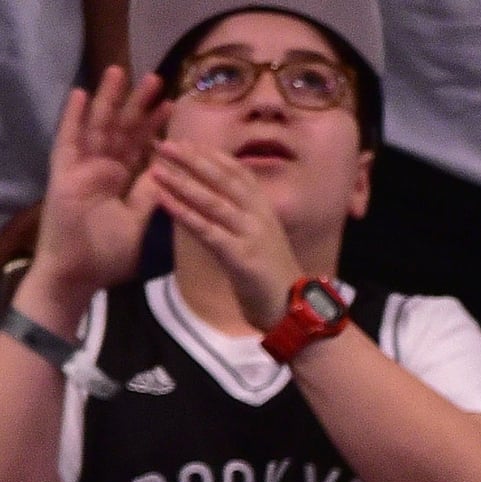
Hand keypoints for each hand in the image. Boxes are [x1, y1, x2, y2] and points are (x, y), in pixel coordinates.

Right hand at [18, 68, 164, 321]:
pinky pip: (68, 140)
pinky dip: (73, 118)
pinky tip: (81, 94)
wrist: (79, 274)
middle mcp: (101, 168)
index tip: (174, 105)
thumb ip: (150, 196)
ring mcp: (81, 168)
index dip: (156, 126)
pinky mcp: (63, 174)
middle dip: (138, 104)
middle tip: (156, 77)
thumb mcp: (138, 222)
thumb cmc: (107, 255)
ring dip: (109, 99)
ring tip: (121, 71)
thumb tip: (169, 173)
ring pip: (98, 126)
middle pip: (122, 128)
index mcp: (121, 180)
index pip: (142, 146)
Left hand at [148, 137, 300, 329]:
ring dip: (182, 182)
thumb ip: (242, 218)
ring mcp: (251, 235)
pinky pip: (207, 230)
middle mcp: (259, 216)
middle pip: (223, 179)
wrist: (295, 311)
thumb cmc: (273, 278)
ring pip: (212, 201)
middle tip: (163, 145)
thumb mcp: (261, 239)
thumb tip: (217, 199)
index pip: (236, 172)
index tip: (183, 142)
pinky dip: (184, 213)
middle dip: (192, 160)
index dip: (209, 155)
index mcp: (265, 210)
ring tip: (156, 169)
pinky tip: (163, 201)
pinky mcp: (240, 256)